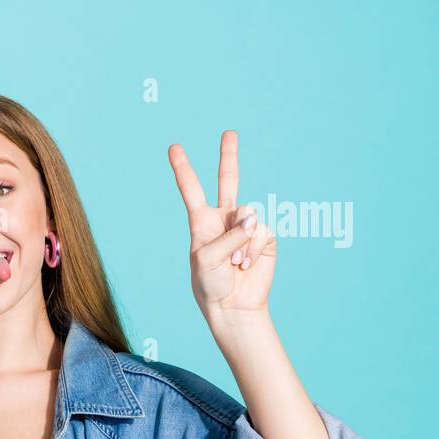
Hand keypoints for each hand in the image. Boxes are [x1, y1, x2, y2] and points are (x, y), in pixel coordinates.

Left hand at [168, 131, 276, 320]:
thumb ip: (227, 235)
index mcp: (202, 222)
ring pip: (247, 214)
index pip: (191, 189)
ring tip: (234, 264)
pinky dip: (253, 249)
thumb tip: (252, 221)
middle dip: (228, 156)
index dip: (183, 168)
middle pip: (228, 181)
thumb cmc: (211, 284)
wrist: (233, 306)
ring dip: (239, 242)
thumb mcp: (206, 258)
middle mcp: (224, 220)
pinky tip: (247, 265)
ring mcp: (245, 227)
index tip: (174, 147)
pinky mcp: (265, 237)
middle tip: (229, 132)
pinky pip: (261, 232)